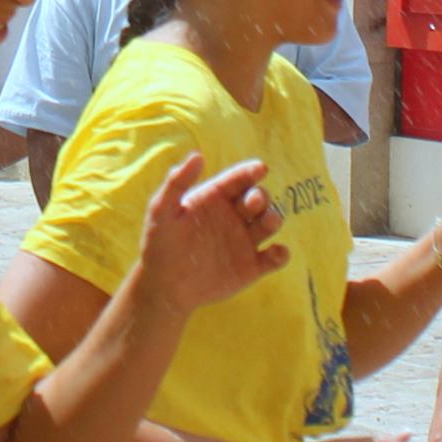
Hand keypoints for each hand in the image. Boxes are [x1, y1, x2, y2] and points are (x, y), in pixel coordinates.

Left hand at [128, 154, 282, 316]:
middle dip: (260, 197)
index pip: (239, 179)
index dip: (251, 171)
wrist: (164, 286)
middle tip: (253, 202)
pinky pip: (274, 258)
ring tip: (269, 221)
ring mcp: (245, 240)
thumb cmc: (160, 243)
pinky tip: (277, 253)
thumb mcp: (162, 210)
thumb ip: (177, 183)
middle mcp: (235, 215)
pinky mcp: (252, 266)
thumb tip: (198, 156)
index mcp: (216, 197)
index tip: (260, 168)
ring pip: (269, 223)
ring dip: (273, 219)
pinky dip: (281, 254)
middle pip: (258, 199)